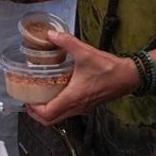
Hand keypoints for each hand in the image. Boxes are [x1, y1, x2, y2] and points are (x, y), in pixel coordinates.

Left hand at [25, 31, 140, 125]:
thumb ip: (66, 42)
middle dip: (37, 114)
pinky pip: (68, 112)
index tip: (26, 100)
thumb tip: (51, 34)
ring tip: (39, 97)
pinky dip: (58, 108)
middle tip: (29, 101)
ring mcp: (83, 109)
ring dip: (47, 111)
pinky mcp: (88, 106)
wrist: (130, 76)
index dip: (34, 110)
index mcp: (73, 98)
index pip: (48, 113)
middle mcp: (77, 107)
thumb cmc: (109, 67)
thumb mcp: (85, 52)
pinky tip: (56, 93)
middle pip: (51, 120)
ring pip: (60, 118)